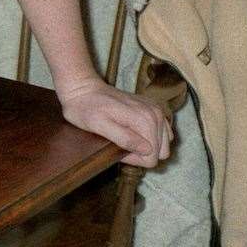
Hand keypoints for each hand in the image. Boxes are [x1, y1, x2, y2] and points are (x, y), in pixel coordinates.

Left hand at [56, 76, 173, 166]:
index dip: (134, 158)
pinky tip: (132, 131)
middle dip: (142, 153)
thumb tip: (147, 150)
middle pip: (161, 152)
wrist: (83, 88)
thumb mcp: (98, 125)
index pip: (152, 157)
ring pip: (163, 144)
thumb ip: (123, 138)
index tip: (117, 149)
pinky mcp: (152, 108)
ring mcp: (155, 110)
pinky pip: (161, 133)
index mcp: (145, 120)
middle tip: (120, 143)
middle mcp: (155, 113)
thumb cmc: (85, 108)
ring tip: (124, 136)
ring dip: (145, 145)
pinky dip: (148, 137)